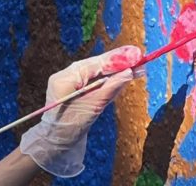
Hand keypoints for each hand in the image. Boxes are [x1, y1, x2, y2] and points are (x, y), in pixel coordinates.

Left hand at [19, 46, 141, 177]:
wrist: (56, 141)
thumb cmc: (72, 126)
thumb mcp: (94, 106)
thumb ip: (110, 88)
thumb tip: (128, 72)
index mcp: (65, 78)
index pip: (94, 64)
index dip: (116, 59)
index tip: (135, 54)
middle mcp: (65, 75)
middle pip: (95, 65)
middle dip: (116, 63)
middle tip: (139, 57)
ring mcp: (67, 81)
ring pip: (95, 71)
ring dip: (114, 70)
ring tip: (136, 67)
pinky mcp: (73, 88)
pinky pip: (92, 79)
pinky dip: (107, 79)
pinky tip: (123, 75)